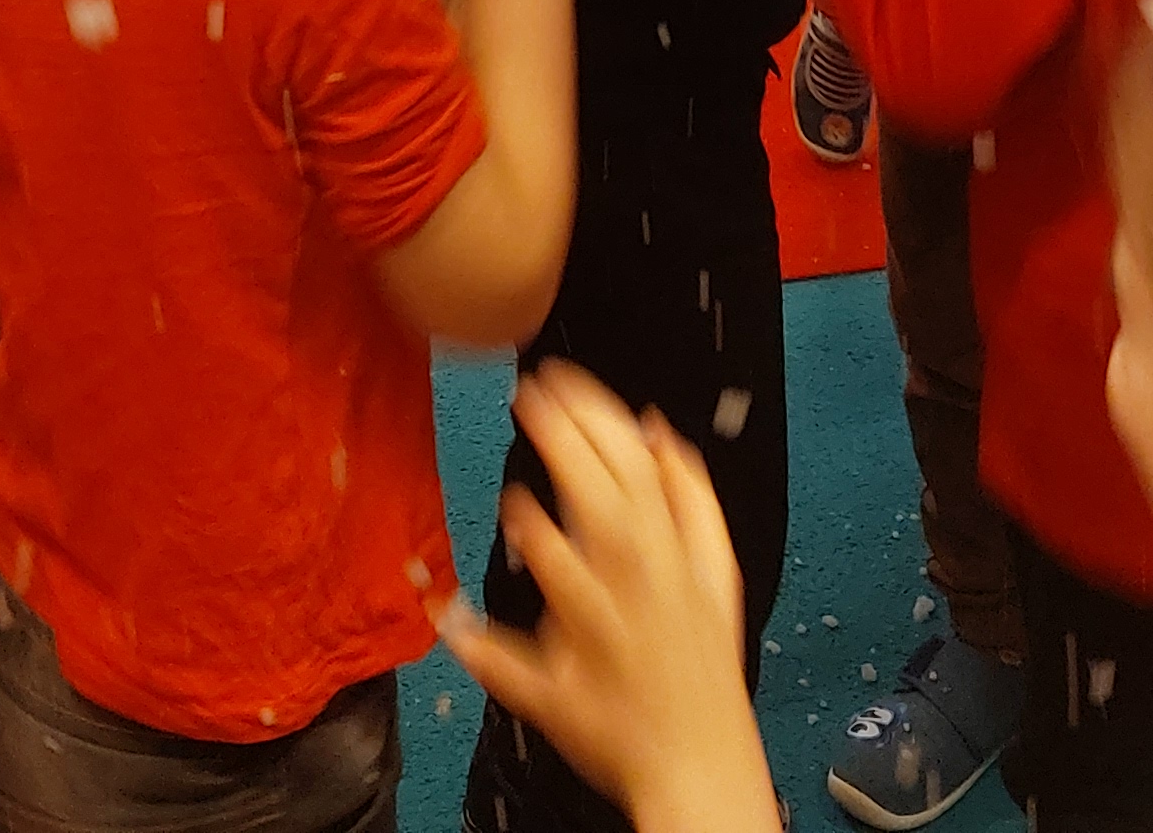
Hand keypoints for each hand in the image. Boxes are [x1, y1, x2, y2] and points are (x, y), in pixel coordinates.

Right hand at [439, 366, 780, 832]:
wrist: (698, 763)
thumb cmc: (623, 735)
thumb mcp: (542, 701)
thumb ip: (488, 654)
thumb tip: (440, 616)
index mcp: (589, 605)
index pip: (547, 535)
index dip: (524, 507)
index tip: (510, 487)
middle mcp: (637, 575)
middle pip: (598, 484)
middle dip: (563, 429)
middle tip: (533, 390)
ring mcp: (679, 566)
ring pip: (644, 477)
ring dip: (609, 426)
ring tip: (578, 388)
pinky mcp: (713, 569)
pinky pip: (699, 502)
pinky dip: (679, 462)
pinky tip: (659, 430)